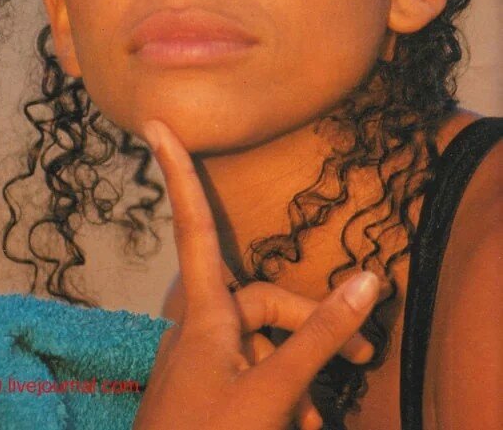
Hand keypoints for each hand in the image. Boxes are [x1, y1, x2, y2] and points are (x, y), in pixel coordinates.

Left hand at [134, 119, 380, 429]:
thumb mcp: (273, 389)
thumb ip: (318, 337)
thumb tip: (367, 280)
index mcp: (204, 311)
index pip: (194, 222)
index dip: (176, 170)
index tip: (155, 122)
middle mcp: (199, 321)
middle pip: (263, 298)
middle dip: (310, 324)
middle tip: (366, 356)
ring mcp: (202, 354)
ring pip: (263, 340)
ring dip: (299, 372)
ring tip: (316, 419)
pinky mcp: (208, 381)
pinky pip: (252, 367)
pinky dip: (280, 389)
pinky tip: (300, 424)